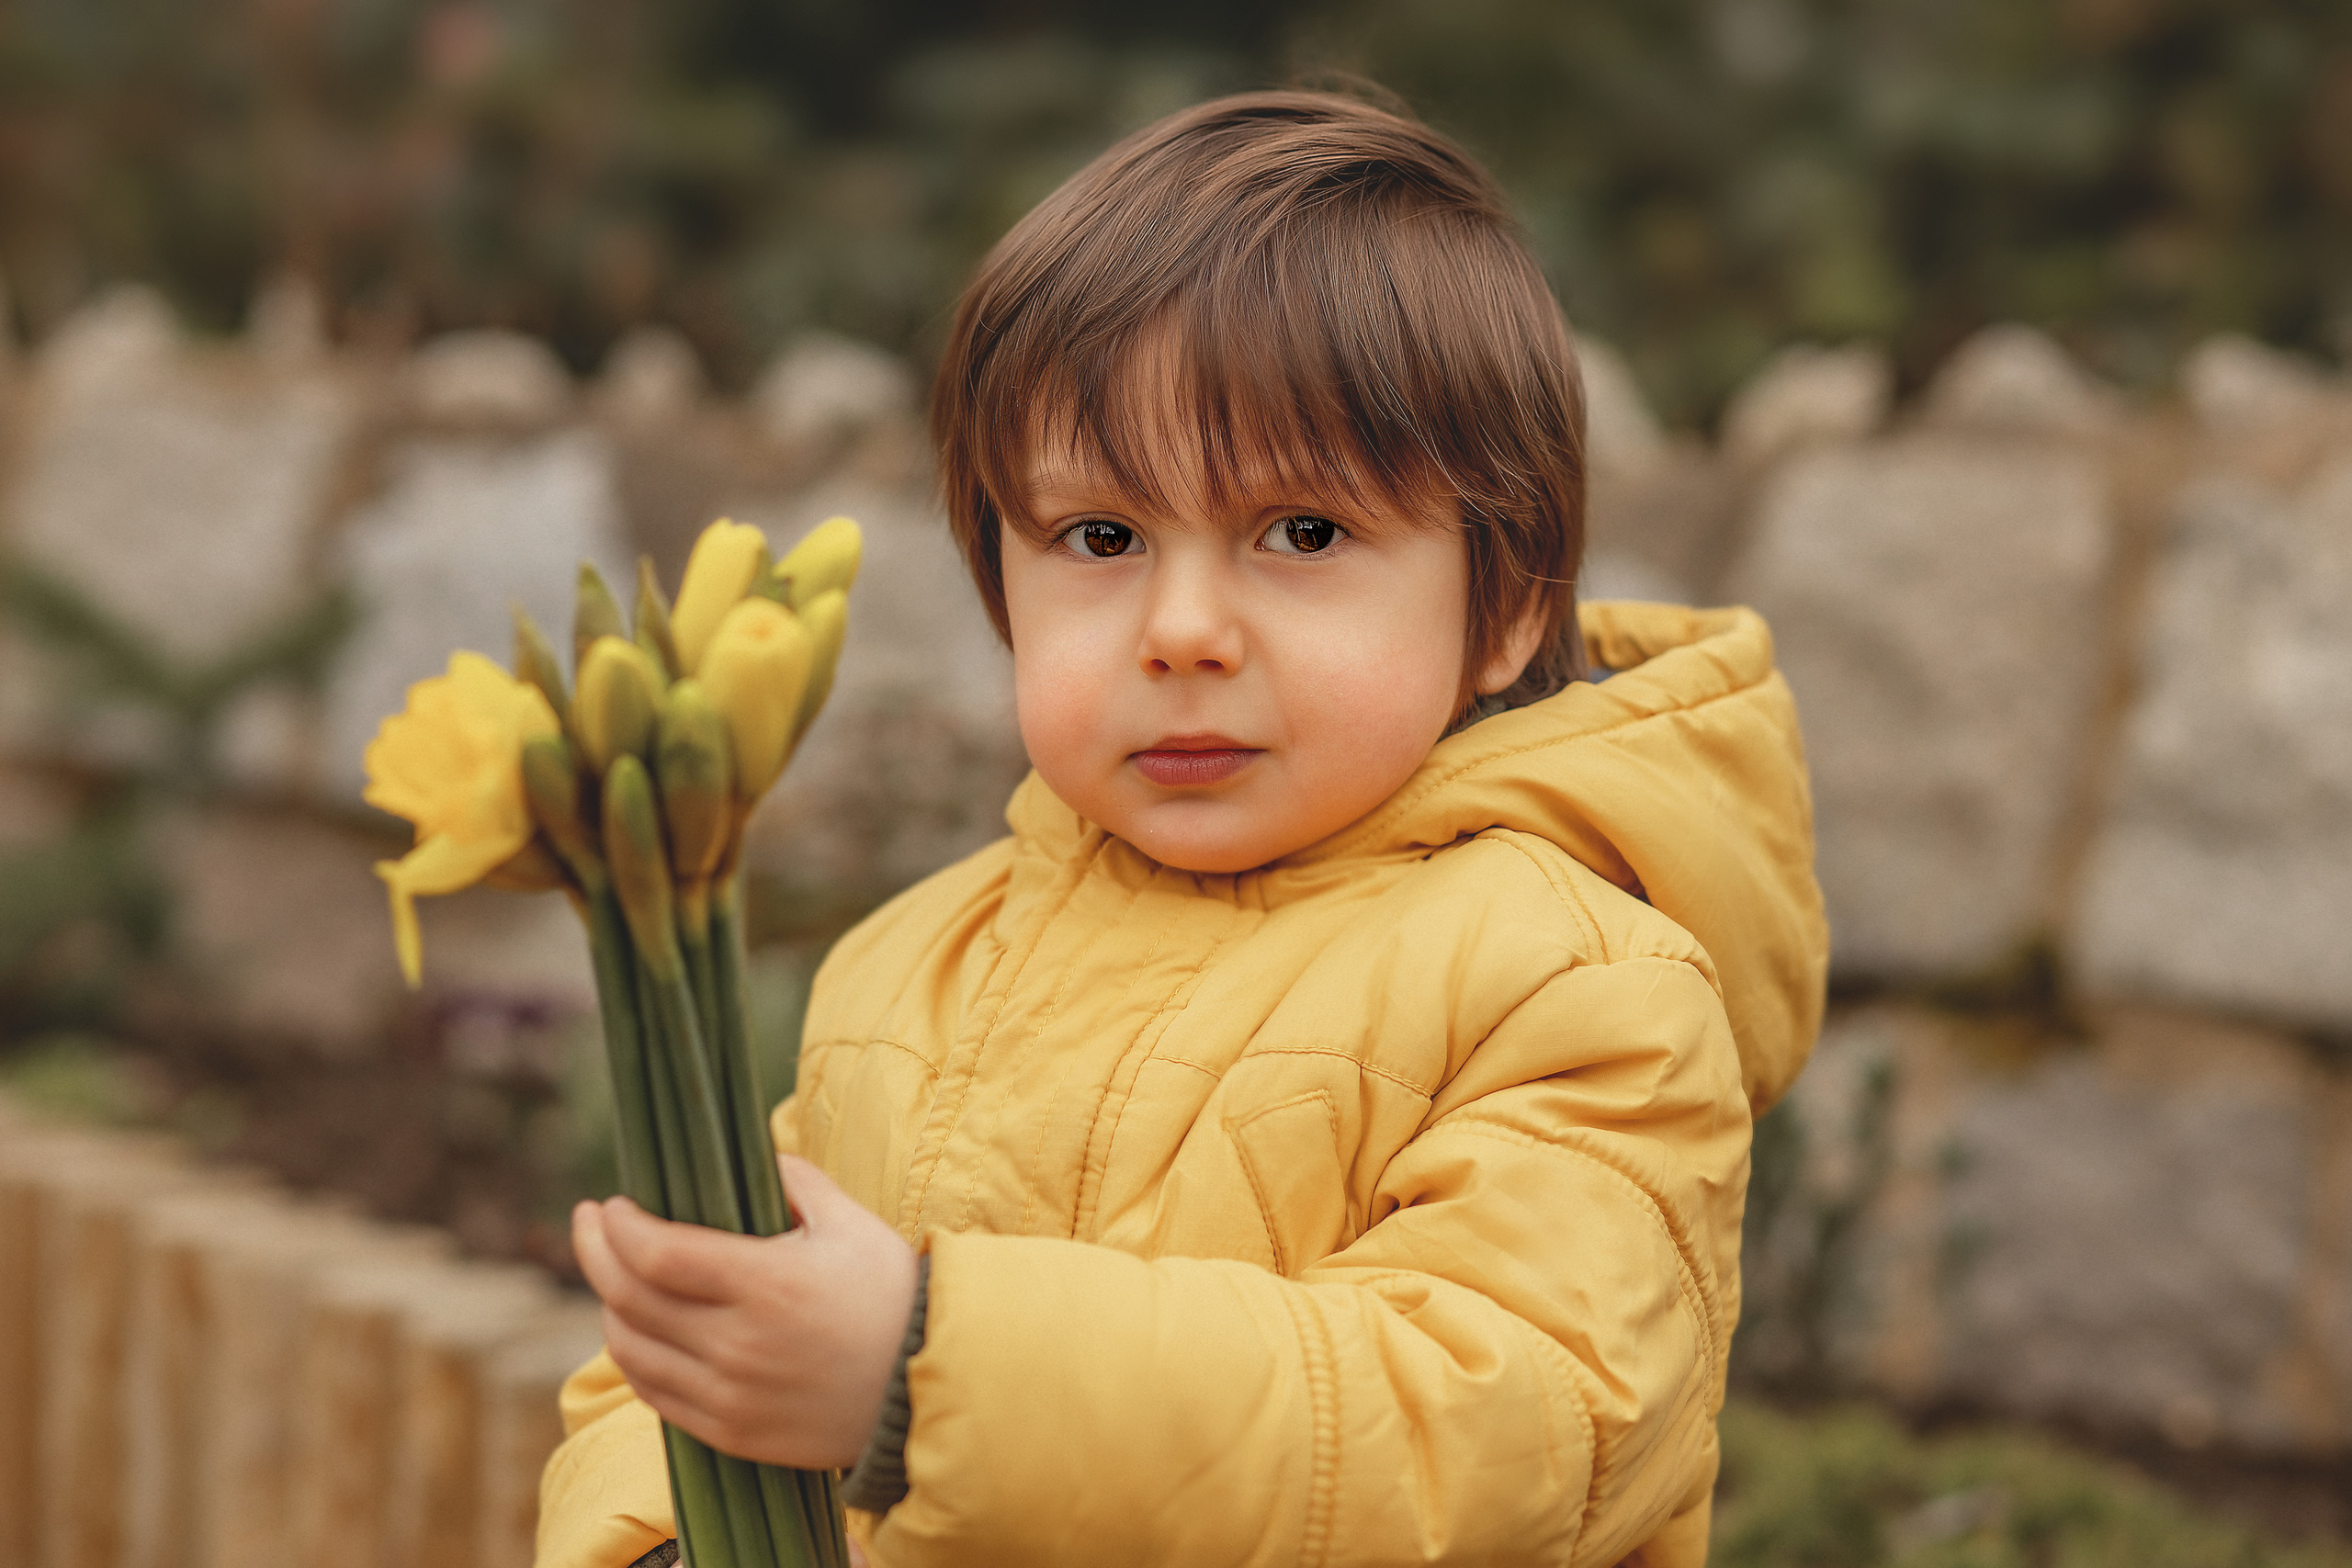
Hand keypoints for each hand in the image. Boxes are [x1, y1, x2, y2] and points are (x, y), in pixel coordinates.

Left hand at [573, 1154, 919, 1469]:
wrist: (927, 1388)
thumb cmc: (892, 1295)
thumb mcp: (850, 1222)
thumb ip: (792, 1180)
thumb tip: (745, 1157)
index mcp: (766, 1284)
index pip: (656, 1254)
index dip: (619, 1227)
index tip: (612, 1204)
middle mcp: (738, 1345)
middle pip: (629, 1299)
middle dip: (597, 1253)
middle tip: (589, 1222)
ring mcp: (730, 1396)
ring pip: (632, 1350)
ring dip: (610, 1307)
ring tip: (614, 1276)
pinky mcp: (732, 1433)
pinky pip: (655, 1396)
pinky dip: (634, 1358)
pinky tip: (637, 1331)